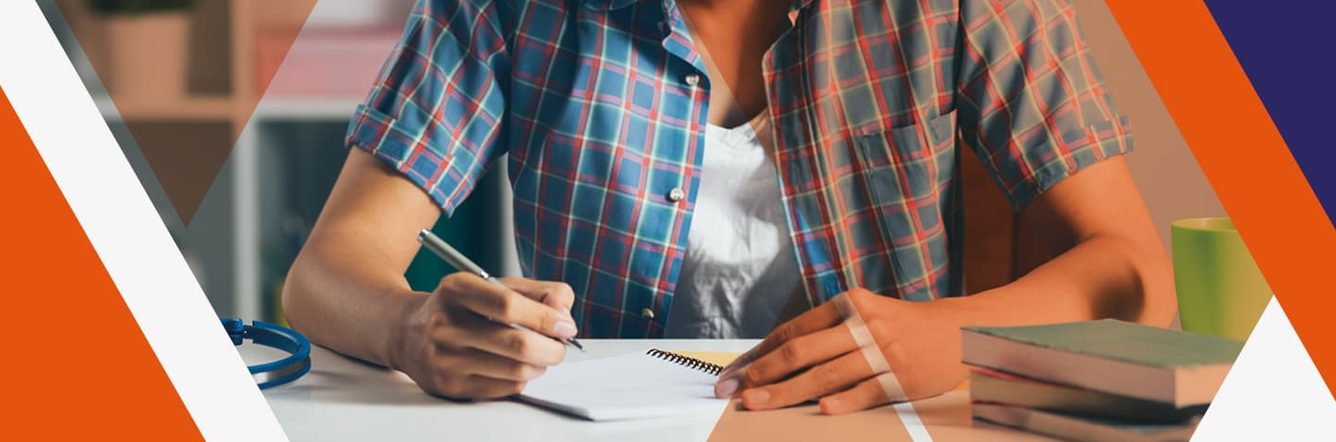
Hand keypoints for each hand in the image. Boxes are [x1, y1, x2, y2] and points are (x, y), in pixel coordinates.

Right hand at [393, 274, 577, 398]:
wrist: (408, 332)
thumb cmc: (461, 307)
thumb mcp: (493, 285)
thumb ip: (536, 292)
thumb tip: (563, 314)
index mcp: (456, 290)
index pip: (509, 305)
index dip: (546, 318)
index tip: (565, 325)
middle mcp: (446, 324)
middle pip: (518, 344)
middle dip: (552, 348)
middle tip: (560, 345)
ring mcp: (445, 358)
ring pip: (516, 371)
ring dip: (540, 365)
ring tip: (539, 355)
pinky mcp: (449, 386)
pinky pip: (505, 388)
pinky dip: (522, 379)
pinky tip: (517, 366)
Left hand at [713, 288, 967, 413]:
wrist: (957, 332)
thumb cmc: (898, 327)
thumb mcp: (862, 316)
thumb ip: (824, 333)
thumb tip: (772, 359)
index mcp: (847, 304)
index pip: (792, 330)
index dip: (760, 353)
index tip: (733, 374)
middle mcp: (862, 324)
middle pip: (802, 352)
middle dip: (763, 373)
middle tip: (736, 392)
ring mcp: (882, 351)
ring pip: (826, 374)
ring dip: (787, 392)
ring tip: (759, 404)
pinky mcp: (902, 377)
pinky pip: (867, 391)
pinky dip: (844, 401)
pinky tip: (823, 411)